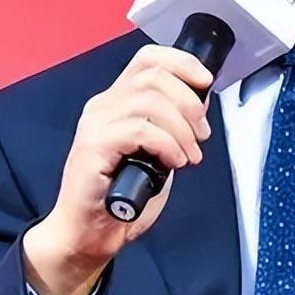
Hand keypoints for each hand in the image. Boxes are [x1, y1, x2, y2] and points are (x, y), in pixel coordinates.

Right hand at [22, 45, 212, 294]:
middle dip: (189, 101)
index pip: (147, 59)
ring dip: (180, 128)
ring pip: (147, 101)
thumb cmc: (121, 200)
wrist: (89, 236)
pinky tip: (173, 162)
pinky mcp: (92, 148)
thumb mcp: (158, 154)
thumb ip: (173, 127)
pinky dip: (166, 144)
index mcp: (116, 102)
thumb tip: (199, 103)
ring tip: (189, 155)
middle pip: (152, 76)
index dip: (181, 62)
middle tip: (201, 134)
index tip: (205, 82)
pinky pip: (138, 130)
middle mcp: (102, 107)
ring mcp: (94, 126)